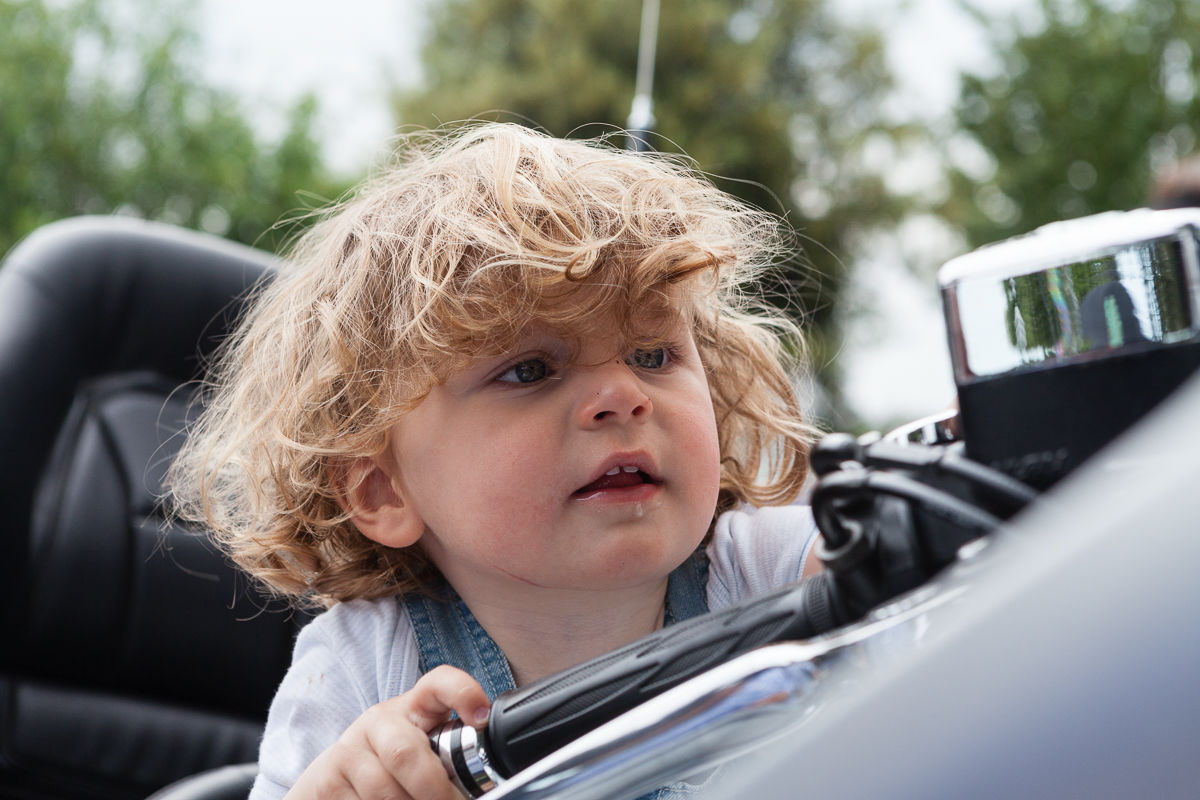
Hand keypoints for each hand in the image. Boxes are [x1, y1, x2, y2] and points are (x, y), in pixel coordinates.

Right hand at [286, 665, 489, 799]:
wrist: (335, 777)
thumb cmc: (394, 763)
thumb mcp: (424, 750)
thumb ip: (448, 757)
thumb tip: (480, 786)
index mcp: (415, 707)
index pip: (438, 684)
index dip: (462, 693)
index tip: (480, 719)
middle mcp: (380, 721)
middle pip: (404, 752)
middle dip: (432, 789)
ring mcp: (350, 748)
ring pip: (383, 791)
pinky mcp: (328, 779)